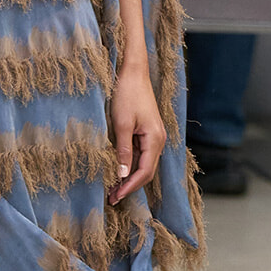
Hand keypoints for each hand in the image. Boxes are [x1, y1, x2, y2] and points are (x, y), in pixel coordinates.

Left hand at [108, 64, 166, 204]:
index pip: (144, 172)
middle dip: (130, 186)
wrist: (133, 72)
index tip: (115, 196)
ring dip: (129, 177)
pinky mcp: (146, 132)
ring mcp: (153, 136)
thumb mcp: (122, 124)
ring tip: (112, 188)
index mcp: (155, 139)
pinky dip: (129, 165)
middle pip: (146, 172)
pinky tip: (117, 170)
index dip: (130, 187)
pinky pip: (140, 154)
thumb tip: (122, 174)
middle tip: (111, 198)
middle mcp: (158, 140)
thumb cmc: (127, 94)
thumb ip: (123, 150)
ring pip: (143, 164)